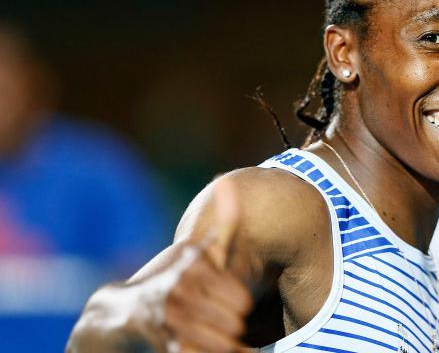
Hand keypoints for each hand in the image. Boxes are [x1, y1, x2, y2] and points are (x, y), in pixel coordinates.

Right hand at [150, 178, 253, 352]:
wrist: (118, 315)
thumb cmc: (167, 281)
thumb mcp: (193, 251)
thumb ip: (221, 223)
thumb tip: (228, 181)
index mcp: (194, 262)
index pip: (242, 298)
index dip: (240, 306)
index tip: (232, 306)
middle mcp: (180, 284)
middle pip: (234, 323)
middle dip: (232, 328)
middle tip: (224, 326)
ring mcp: (168, 313)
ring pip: (220, 343)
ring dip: (224, 347)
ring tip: (224, 343)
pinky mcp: (157, 337)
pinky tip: (207, 351)